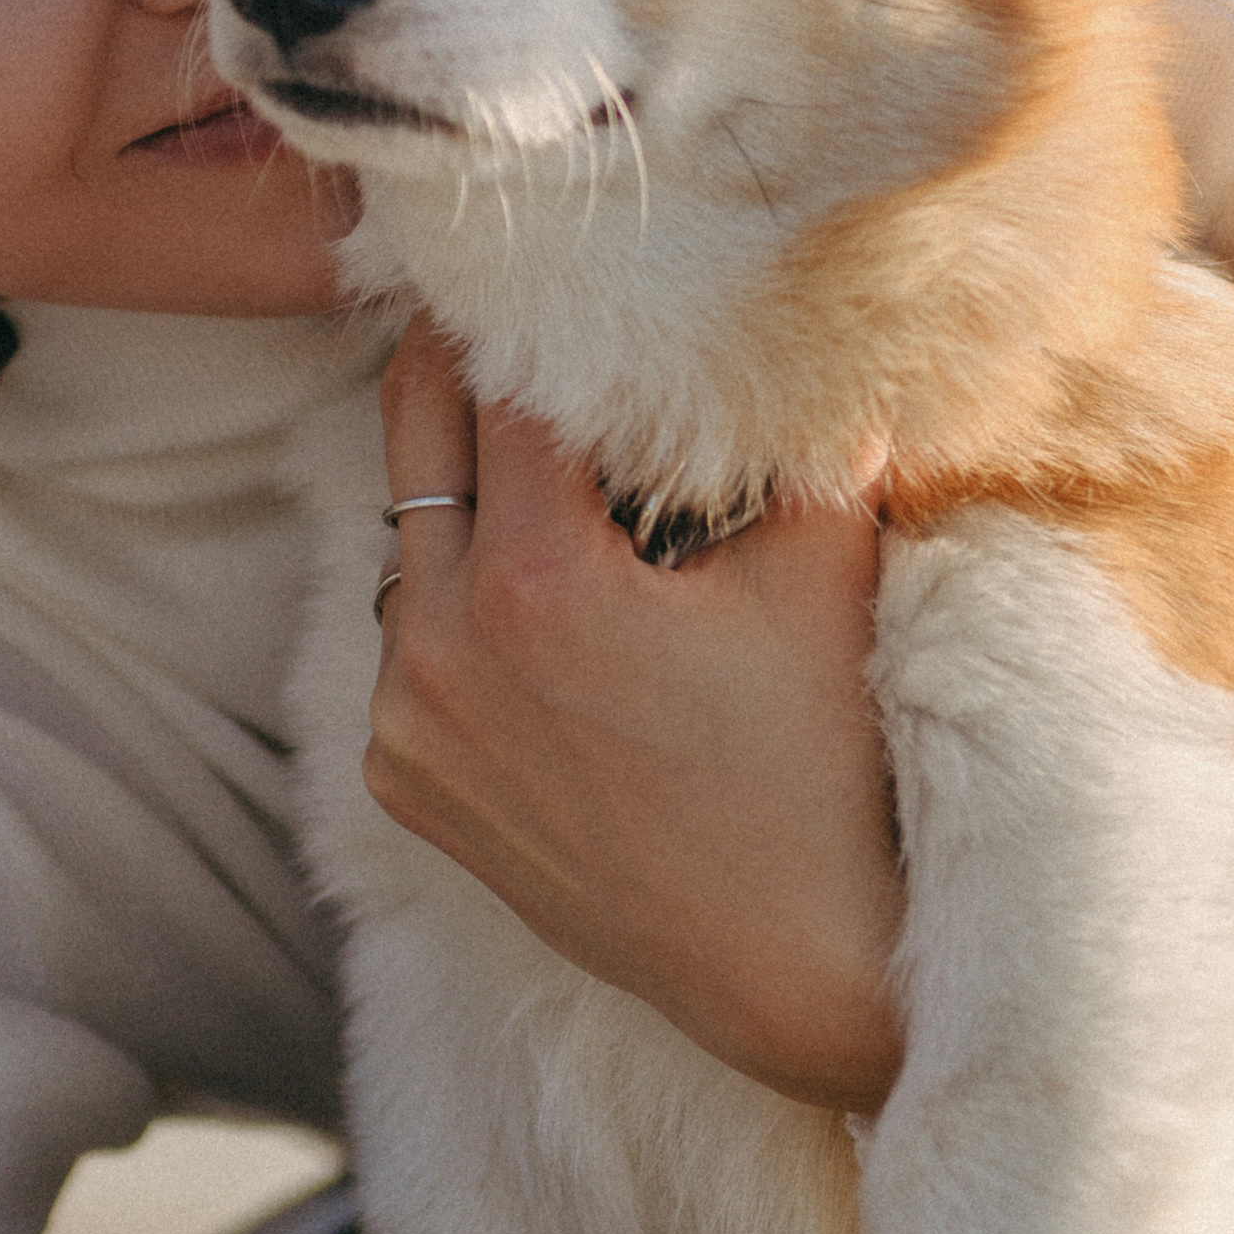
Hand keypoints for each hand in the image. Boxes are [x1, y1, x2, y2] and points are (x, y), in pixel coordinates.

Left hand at [368, 319, 903, 1111]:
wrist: (803, 974)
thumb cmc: (827, 771)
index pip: (502, 383)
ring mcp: (410, 725)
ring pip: (407, 545)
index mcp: (534, 582)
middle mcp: (442, 649)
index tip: (547, 260)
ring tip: (546, 464)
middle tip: (504, 308)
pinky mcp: (407, 787)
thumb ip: (792, 432)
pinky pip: (409, 648)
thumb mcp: (823, 572)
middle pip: (415, 435)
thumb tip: (794, 315)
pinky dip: (457, 604)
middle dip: (464, 366)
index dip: (532, 309)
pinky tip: (539, 598)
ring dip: (463, 495)